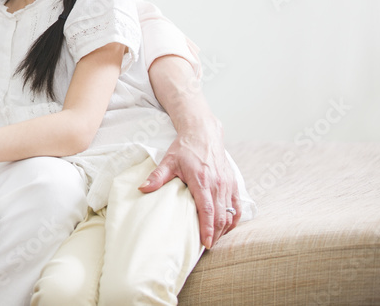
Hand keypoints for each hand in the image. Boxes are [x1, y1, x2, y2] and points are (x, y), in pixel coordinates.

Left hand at [139, 131, 240, 248]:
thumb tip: (142, 189)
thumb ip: (157, 176)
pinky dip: (233, 219)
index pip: (207, 209)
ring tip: (214, 239)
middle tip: (207, 246)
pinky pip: (237, 206)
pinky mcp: (233, 183)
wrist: (203, 134)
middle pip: (220, 216)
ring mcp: (228, 184)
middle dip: (215, 234)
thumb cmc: (185, 148)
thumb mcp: (168, 161)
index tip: (206, 243)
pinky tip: (226, 227)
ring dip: (224, 229)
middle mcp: (218, 184)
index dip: (207, 228)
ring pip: (230, 213)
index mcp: (202, 180)